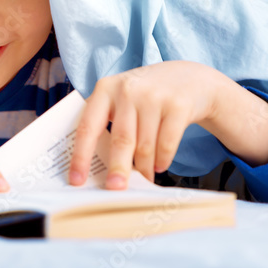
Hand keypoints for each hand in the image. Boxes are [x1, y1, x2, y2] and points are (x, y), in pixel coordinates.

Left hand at [68, 61, 267, 189]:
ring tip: (144, 177)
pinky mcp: (178, 106)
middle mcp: (129, 90)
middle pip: (121, 140)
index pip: (88, 127)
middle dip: (117, 169)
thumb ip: (108, 122)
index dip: (81, 156)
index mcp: (106, 89)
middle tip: (115, 189)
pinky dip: (162, 160)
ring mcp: (155, 96)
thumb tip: (96, 167)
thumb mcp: (123, 98)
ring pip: (145, 146)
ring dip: (144, 168)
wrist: (190, 79)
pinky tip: (160, 165)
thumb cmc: (148, 95)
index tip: (77, 180)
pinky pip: (166, 144)